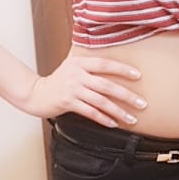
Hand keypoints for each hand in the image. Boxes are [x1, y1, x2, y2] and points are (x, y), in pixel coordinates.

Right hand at [21, 54, 145, 126]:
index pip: (105, 64)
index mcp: (80, 62)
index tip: (138, 75)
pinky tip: (113, 124)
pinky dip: (103, 118)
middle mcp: (77, 74)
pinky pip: (90, 112)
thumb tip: (109, 55)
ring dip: (118, 111)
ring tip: (132, 118)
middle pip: (106, 85)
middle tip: (142, 103)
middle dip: (126, 95)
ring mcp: (72, 89)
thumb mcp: (71, 65)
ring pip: (100, 101)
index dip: (122, 69)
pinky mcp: (67, 102)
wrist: (36, 93)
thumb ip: (88, 61)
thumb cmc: (58, 80)